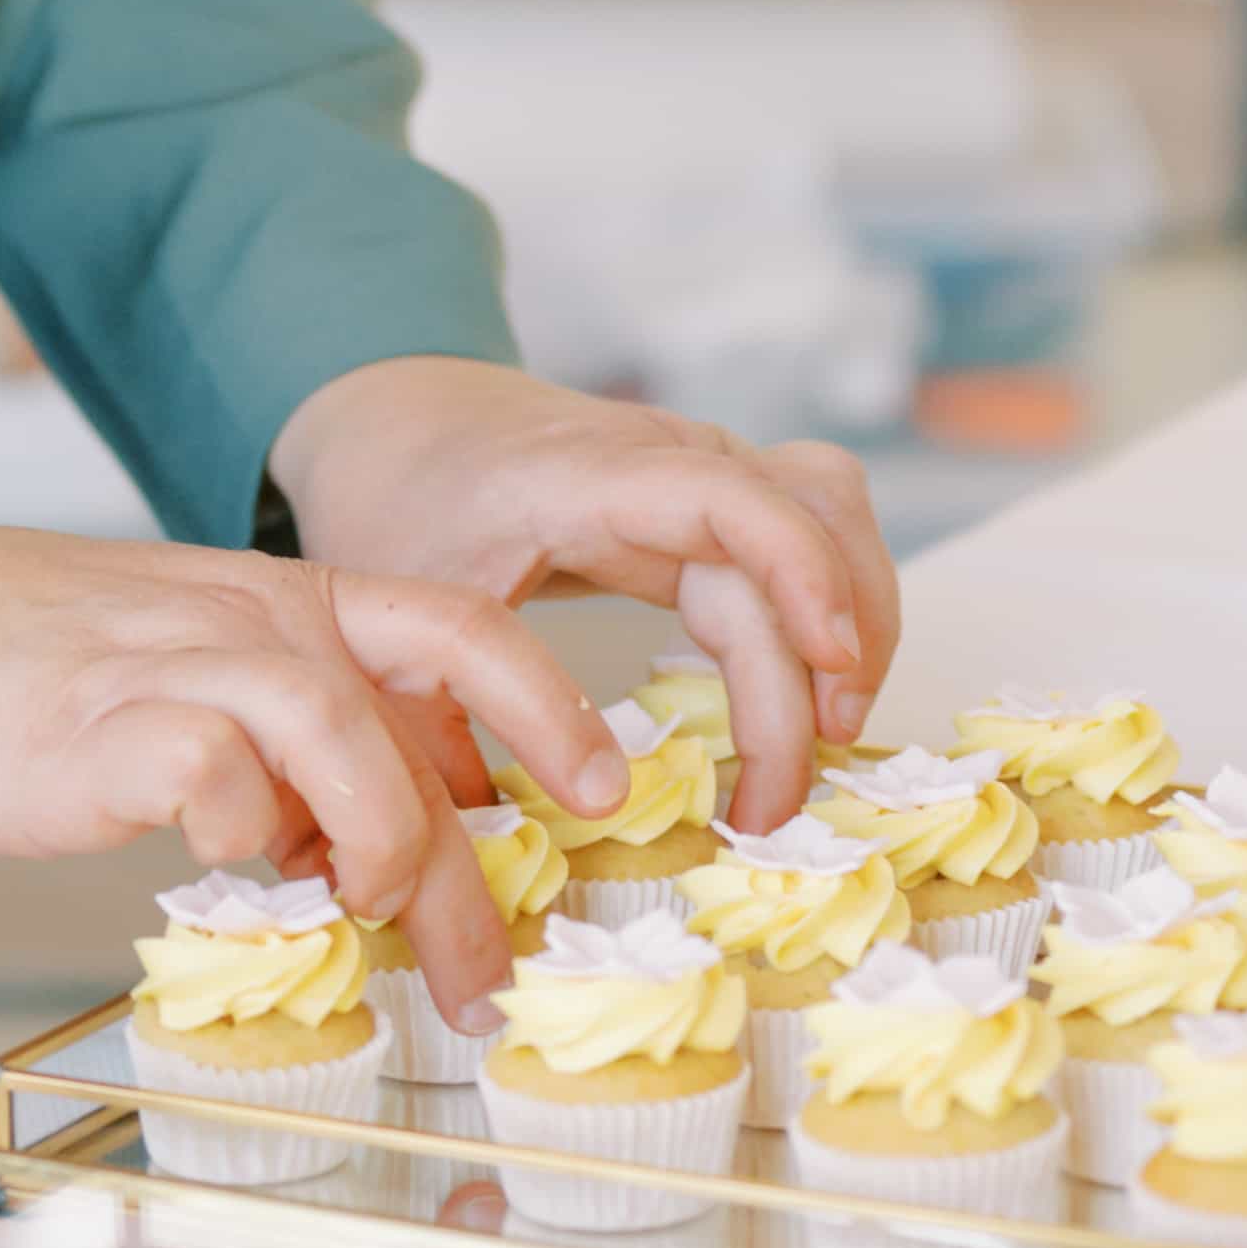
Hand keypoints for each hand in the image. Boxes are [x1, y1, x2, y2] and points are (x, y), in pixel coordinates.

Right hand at [0, 525, 628, 1031]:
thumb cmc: (66, 671)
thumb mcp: (216, 675)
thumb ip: (306, 748)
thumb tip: (389, 857)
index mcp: (301, 605)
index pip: (464, 631)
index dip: (549, 708)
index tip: (602, 792)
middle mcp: (261, 624)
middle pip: (413, 725)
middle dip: (468, 871)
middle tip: (487, 979)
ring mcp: (188, 667)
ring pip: (335, 734)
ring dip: (372, 843)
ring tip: (360, 918)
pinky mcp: (111, 728)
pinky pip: (211, 775)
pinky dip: (238, 832)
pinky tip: (225, 867)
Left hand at [262, 364, 902, 830]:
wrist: (397, 415)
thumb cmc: (393, 500)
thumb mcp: (400, 598)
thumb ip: (439, 706)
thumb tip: (481, 832)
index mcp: (584, 474)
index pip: (728, 496)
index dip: (797, 572)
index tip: (829, 673)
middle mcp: (663, 454)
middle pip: (797, 529)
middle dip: (824, 662)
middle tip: (781, 795)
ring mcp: (697, 463)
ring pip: (828, 511)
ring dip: (853, 621)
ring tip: (819, 743)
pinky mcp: (711, 491)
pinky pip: (804, 527)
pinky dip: (828, 604)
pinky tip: (807, 695)